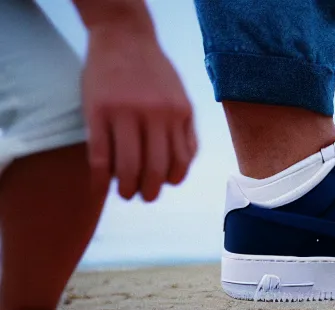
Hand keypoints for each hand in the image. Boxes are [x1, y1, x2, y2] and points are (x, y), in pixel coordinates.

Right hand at [82, 29, 196, 201]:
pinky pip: (100, 157)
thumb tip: (184, 165)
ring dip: (126, 190)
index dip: (172, 180)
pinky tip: (99, 188)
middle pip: (155, 169)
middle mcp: (155, 114)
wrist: (123, 35)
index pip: (180, 162)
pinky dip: (99, 180)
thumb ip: (185, 130)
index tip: (162, 184)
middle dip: (149, 193)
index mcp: (178, 113)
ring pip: (128, 167)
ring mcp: (125, 112)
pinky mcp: (98, 110)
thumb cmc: (154, 73)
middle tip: (143, 197)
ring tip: (123, 193)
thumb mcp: (180, 98)